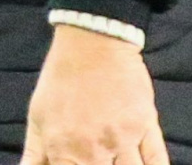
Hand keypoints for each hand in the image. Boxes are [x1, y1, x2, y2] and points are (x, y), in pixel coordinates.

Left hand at [24, 23, 168, 164]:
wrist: (92, 40)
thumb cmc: (62, 78)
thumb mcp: (38, 117)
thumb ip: (35, 156)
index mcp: (63, 150)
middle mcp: (94, 150)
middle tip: (96, 162)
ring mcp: (123, 139)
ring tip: (116, 163)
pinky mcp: (146, 125)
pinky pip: (157, 161)